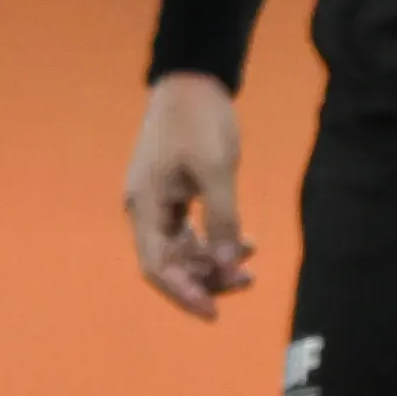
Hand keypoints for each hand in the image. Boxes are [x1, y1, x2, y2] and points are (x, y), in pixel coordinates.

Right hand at [128, 73, 251, 317]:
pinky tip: (246, 245)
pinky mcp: (173, 194)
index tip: (213, 313)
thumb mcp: (217, 168)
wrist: (192, 82)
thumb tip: (227, 264)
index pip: (157, 266)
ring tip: (251, 269)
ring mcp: (158, 203)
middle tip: (247, 284)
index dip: (184, 293)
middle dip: (205, 280)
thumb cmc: (201, 120)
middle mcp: (145, 209)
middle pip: (170, 263)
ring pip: (182, 249)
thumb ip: (223, 217)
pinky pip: (190, 232)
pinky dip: (215, 242)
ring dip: (213, 263)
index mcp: (145, 205)